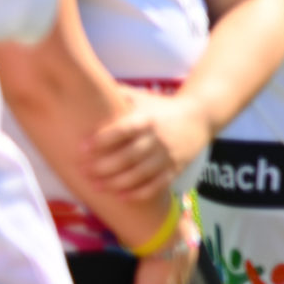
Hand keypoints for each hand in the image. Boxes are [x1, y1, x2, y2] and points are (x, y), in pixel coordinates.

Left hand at [86, 89, 210, 193]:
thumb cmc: (162, 108)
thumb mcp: (143, 98)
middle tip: (83, 171)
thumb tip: (88, 86)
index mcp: (148, 119)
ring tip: (96, 187)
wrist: (201, 117)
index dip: (102, 140)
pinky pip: (157, 184)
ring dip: (116, 183)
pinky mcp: (176, 168)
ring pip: (140, 174)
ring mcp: (169, 155)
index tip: (82, 148)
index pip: (123, 130)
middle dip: (103, 166)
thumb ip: (119, 95)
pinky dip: (140, 193)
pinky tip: (121, 197)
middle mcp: (159, 138)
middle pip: (129, 156)